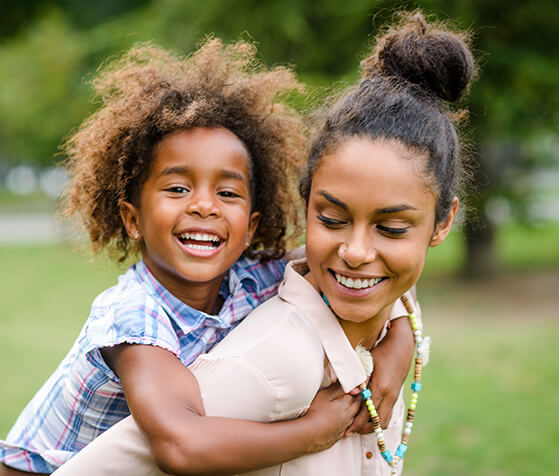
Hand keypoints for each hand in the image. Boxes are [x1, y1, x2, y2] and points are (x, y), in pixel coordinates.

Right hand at [303, 383, 359, 451]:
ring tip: (351, 406)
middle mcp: (348, 415)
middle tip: (356, 394)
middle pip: (358, 405)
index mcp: (345, 404)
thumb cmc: (315, 413)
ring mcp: (345, 426)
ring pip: (355, 417)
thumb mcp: (324, 395)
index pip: (356, 394)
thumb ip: (335, 388)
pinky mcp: (340, 435)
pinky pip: (349, 427)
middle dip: (358, 399)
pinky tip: (344, 421)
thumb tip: (343, 383)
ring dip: (355, 411)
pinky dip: (349, 422)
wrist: (310, 434)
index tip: (355, 386)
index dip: (356, 389)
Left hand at [346, 317, 414, 433]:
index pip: (367, 413)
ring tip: (358, 424)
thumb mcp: (367, 362)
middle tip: (350, 429)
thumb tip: (351, 392)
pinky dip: (378, 418)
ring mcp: (394, 396)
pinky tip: (367, 415)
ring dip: (372, 425)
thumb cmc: (382, 351)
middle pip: (377, 422)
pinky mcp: (396, 396)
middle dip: (364, 429)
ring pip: (384, 421)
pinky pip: (387, 414)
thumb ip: (359, 377)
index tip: (347, 430)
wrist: (402, 347)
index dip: (357, 423)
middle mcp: (389, 395)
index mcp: (381, 387)